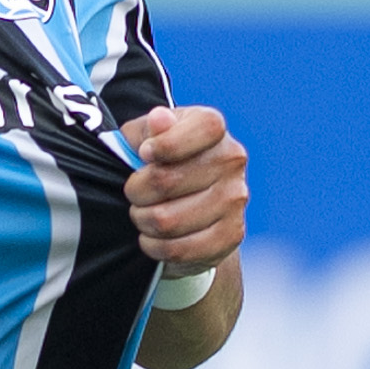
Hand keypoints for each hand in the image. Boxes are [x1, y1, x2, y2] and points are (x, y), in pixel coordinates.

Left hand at [118, 105, 246, 271]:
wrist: (188, 203)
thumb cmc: (161, 162)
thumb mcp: (146, 137)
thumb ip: (148, 129)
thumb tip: (159, 120)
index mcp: (212, 128)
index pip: (202, 129)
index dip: (166, 144)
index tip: (145, 154)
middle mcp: (232, 160)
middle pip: (167, 180)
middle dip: (136, 191)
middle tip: (134, 194)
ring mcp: (236, 198)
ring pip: (168, 220)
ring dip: (143, 221)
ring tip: (143, 215)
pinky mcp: (232, 234)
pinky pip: (180, 248)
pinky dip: (155, 246)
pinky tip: (153, 237)